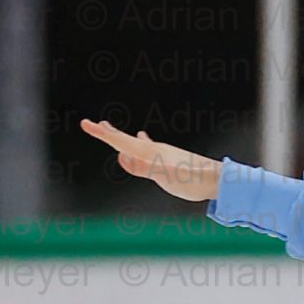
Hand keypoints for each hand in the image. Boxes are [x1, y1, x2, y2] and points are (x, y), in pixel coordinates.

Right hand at [80, 117, 220, 202]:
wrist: (218, 180)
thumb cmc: (194, 179)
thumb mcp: (166, 176)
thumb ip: (144, 167)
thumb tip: (122, 155)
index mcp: (151, 153)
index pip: (120, 142)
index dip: (102, 134)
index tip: (85, 123)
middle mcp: (155, 150)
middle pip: (126, 140)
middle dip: (109, 133)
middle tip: (92, 124)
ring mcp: (163, 154)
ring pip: (136, 143)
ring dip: (121, 138)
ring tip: (110, 131)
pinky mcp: (170, 160)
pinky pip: (148, 149)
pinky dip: (139, 144)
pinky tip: (143, 140)